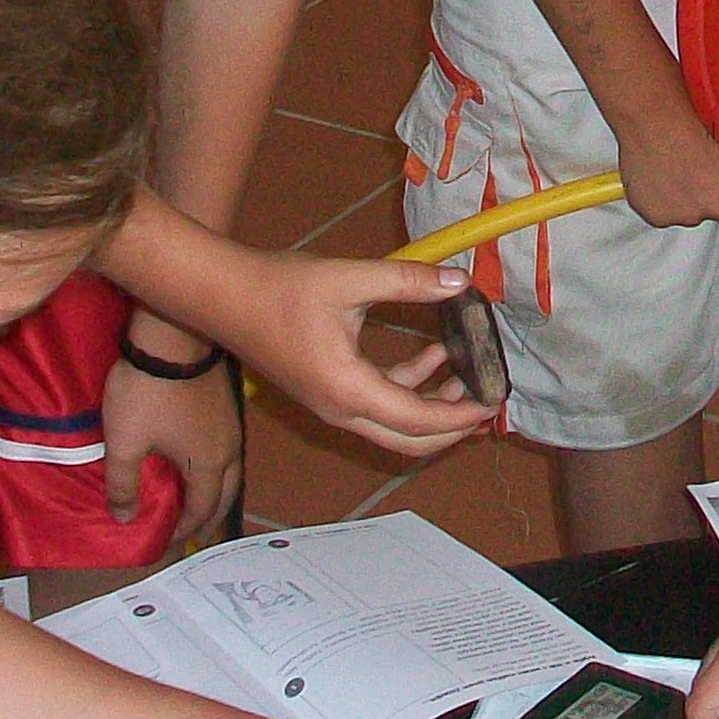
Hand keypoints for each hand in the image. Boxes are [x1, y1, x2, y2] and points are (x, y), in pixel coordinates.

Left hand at [104, 344, 241, 543]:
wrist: (172, 337)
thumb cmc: (148, 393)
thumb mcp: (126, 442)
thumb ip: (123, 484)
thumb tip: (124, 518)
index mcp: (207, 465)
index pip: (201, 509)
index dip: (185, 529)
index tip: (169, 540)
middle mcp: (227, 449)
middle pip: (227, 493)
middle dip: (211, 517)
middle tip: (198, 535)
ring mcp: (231, 425)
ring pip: (232, 470)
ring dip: (218, 491)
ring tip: (202, 500)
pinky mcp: (227, 404)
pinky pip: (228, 449)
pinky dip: (218, 467)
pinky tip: (203, 459)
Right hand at [208, 255, 496, 455]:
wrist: (222, 296)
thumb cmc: (279, 288)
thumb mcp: (350, 278)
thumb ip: (408, 282)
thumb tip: (459, 282)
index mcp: (349, 391)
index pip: (420, 421)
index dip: (462, 415)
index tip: (496, 400)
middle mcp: (342, 410)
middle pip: (410, 440)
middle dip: (454, 426)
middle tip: (489, 400)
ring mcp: (332, 406)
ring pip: (395, 425)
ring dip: (433, 405)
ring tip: (469, 370)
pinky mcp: (327, 391)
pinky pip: (378, 404)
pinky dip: (408, 386)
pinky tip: (431, 353)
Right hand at [616, 98, 718, 228]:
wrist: (649, 112)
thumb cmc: (691, 109)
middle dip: (714, 188)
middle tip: (699, 160)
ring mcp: (689, 214)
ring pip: (692, 209)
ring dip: (686, 192)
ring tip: (675, 162)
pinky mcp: (660, 216)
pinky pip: (664, 211)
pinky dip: (660, 196)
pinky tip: (658, 171)